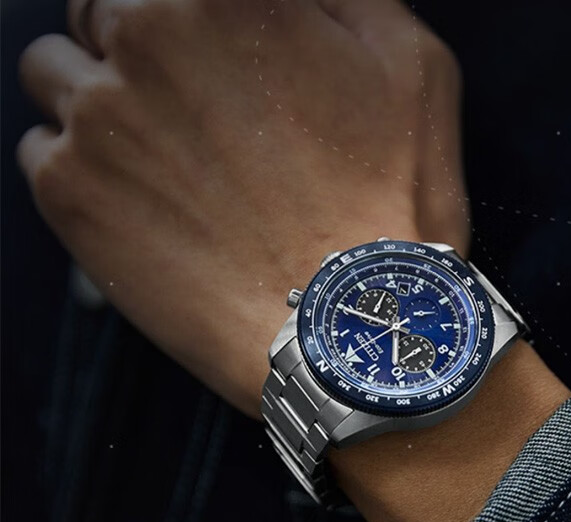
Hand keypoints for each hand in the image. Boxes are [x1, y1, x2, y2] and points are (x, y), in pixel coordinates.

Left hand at [17, 0, 467, 416]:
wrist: (346, 320)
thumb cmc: (386, 197)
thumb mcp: (410, 65)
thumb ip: (341, 0)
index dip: (181, 13)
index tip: (199, 51)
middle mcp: (145, 36)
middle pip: (96, 9)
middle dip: (130, 42)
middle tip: (183, 99)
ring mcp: (98, 116)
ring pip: (54, 71)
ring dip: (93, 96)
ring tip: (157, 151)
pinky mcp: (70, 191)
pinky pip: (39, 149)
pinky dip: (77, 165)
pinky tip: (140, 199)